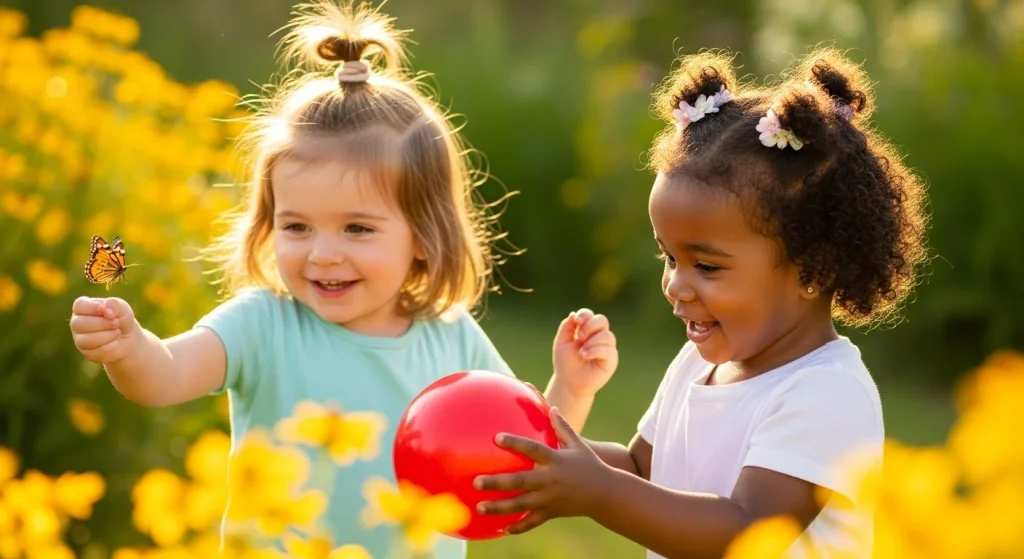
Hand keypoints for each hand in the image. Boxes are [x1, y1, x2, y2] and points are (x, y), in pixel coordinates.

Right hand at [70, 296, 137, 363]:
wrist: (127, 338)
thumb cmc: (121, 319)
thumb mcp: (122, 308)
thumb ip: (115, 304)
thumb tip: (106, 307)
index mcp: (83, 308)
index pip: (79, 306)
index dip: (92, 308)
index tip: (105, 310)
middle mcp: (77, 323)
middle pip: (79, 323)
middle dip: (102, 323)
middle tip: (116, 322)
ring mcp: (80, 339)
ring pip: (86, 339)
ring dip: (107, 335)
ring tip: (117, 331)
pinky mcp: (87, 352)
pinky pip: (96, 351)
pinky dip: (110, 345)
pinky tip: (116, 342)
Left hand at [474, 407, 613, 534]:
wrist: (606, 494)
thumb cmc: (590, 464)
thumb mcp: (578, 444)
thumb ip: (562, 427)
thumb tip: (552, 407)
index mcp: (556, 461)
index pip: (533, 450)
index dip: (515, 443)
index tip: (497, 438)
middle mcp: (551, 480)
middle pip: (520, 481)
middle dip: (497, 482)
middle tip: (476, 481)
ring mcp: (550, 499)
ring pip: (520, 505)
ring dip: (499, 508)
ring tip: (479, 507)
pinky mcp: (551, 513)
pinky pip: (532, 522)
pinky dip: (517, 527)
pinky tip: (500, 530)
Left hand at [552, 309, 617, 398]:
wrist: (569, 382)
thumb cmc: (566, 362)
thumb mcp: (561, 342)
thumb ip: (567, 327)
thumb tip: (574, 314)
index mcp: (586, 329)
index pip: (590, 315)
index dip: (584, 315)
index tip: (576, 321)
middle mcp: (598, 336)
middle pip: (602, 320)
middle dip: (590, 326)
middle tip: (579, 337)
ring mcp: (606, 347)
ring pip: (606, 335)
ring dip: (592, 341)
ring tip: (581, 352)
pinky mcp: (611, 359)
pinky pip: (608, 350)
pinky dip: (596, 350)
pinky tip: (585, 355)